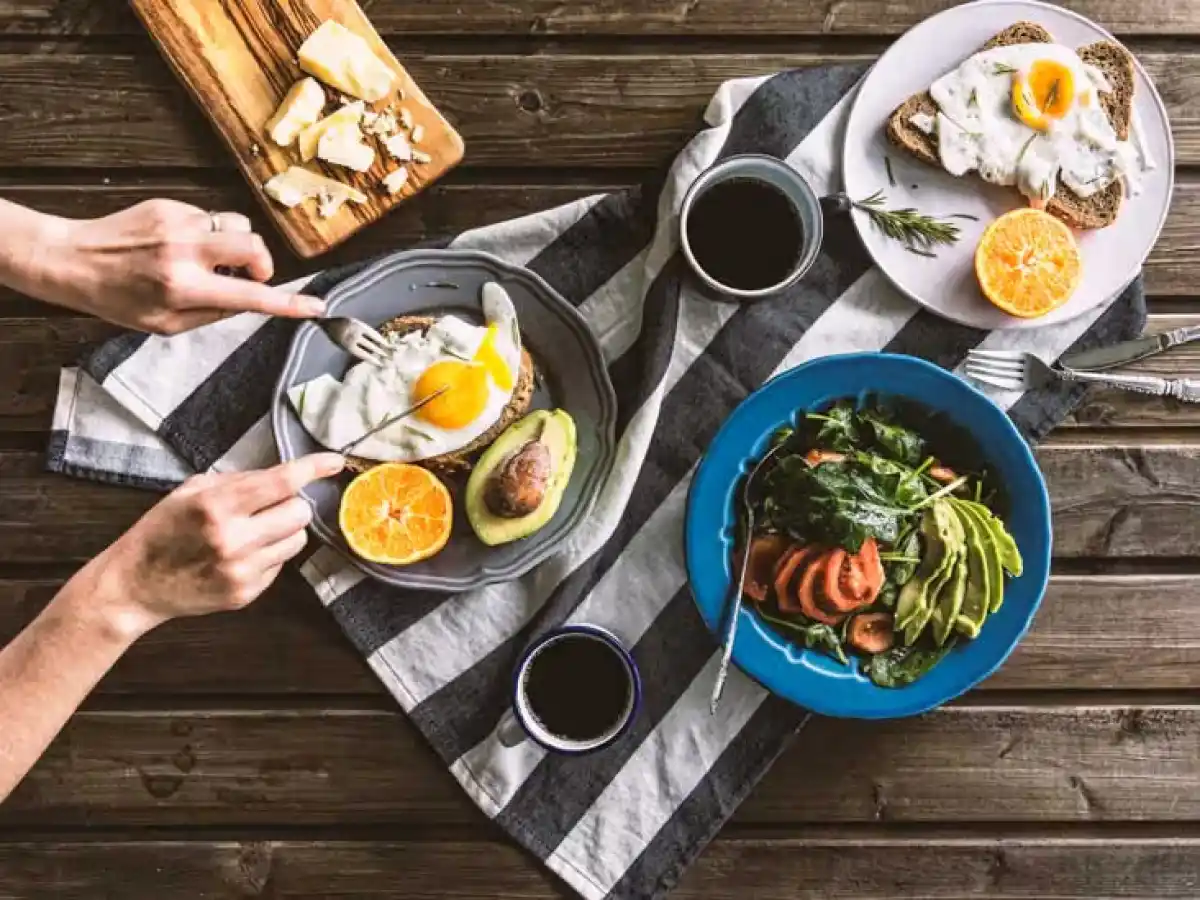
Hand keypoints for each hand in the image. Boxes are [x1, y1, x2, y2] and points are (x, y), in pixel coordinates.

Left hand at [34, 199, 324, 332]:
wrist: (74, 260)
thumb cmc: (117, 299)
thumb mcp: (166, 324)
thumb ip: (212, 313)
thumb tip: (249, 300)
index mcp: (184, 289)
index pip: (251, 297)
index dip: (289, 303)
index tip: (315, 306)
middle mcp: (184, 253)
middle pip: (254, 245)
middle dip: (261, 262)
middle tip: (248, 275)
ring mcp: (177, 224)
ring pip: (235, 225)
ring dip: (234, 244)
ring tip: (209, 259)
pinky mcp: (169, 206)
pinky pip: (208, 218)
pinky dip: (205, 234)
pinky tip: (179, 245)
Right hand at [88, 453, 344, 638]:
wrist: (136, 584)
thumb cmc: (162, 530)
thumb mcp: (191, 491)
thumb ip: (239, 482)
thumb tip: (284, 476)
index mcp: (216, 505)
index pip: (281, 482)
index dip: (313, 468)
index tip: (334, 462)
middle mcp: (233, 539)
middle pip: (300, 513)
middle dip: (291, 504)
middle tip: (270, 505)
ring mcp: (242, 570)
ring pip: (297, 540)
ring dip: (284, 530)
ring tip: (254, 531)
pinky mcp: (246, 593)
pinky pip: (280, 564)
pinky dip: (269, 554)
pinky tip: (241, 554)